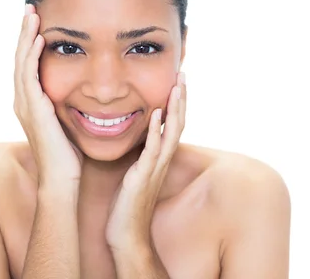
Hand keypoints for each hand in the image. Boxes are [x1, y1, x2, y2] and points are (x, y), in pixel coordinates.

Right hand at [14, 3, 83, 185]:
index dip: (31, 42)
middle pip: (20, 58)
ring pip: (22, 62)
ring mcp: (26, 104)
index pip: (29, 65)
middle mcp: (23, 101)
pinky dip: (33, 55)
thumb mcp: (66, 122)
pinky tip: (39, 38)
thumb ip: (67, 105)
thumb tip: (82, 92)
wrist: (62, 179)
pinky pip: (30, 75)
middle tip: (30, 8)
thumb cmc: (69, 155)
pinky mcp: (34, 109)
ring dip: (26, 36)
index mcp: (31, 103)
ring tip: (32, 14)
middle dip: (25, 32)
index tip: (39, 20)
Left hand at [105, 72, 186, 250]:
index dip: (177, 103)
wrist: (126, 235)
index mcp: (158, 159)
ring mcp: (154, 169)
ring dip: (175, 108)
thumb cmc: (127, 206)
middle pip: (178, 124)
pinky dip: (156, 130)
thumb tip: (136, 140)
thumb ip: (139, 157)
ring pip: (172, 133)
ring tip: (176, 86)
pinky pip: (153, 150)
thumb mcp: (135, 174)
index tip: (177, 81)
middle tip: (183, 74)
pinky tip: (157, 113)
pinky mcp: (143, 177)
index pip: (173, 125)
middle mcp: (161, 161)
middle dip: (181, 98)